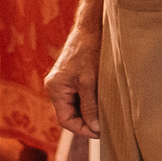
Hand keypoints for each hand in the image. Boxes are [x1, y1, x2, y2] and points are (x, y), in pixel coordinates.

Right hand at [44, 9, 102, 138]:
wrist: (91, 26)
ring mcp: (62, 82)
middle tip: (106, 126)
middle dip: (87, 122)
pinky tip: (102, 102)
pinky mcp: (70, 77)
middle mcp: (55, 87)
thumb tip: (95, 128)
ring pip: (75, 106)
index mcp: (55, 89)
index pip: (66, 120)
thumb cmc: (89, 50)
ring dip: (89, 112)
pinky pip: (78, 97)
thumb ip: (90, 106)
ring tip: (106, 114)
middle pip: (69, 115)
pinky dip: (89, 102)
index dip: (83, 130)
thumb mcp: (91, 81)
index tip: (100, 133)